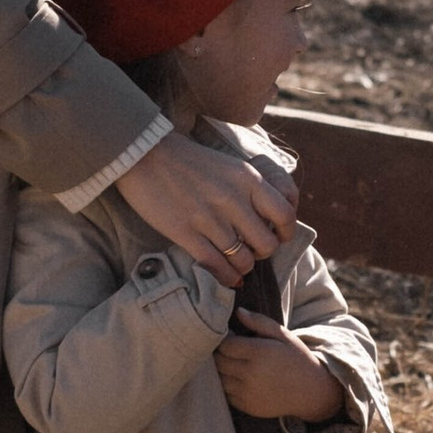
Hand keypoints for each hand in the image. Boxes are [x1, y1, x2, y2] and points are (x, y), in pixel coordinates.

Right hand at [122, 131, 293, 283]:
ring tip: (238, 264)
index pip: (285, 214)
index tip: (279, 237)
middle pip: (267, 244)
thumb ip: (251, 189)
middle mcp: (233, 199)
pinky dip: (226, 277)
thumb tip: (269, 218)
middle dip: (263, 253)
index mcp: (248, 179)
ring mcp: (209, 218)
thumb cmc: (189, 160)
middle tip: (253, 250)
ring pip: (243, 260)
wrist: (146, 155)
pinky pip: (215, 266)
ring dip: (243, 267)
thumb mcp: (231, 166)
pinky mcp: (185, 233)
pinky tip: (227, 277)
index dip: (286, 232)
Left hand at [216, 312, 343, 421]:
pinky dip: (229, 385)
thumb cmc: (297, 358)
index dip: (225, 338)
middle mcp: (250, 374)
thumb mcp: (283, 335)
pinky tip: (241, 379)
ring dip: (222, 370)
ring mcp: (247, 392)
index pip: (225, 345)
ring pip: (220, 378)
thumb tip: (238, 312)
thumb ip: (259, 322)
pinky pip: (227, 394)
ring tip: (234, 363)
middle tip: (231, 348)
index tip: (232, 335)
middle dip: (220, 353)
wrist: (311, 390)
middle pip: (219, 362)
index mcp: (259, 353)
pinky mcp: (247, 406)